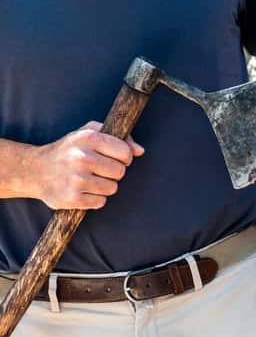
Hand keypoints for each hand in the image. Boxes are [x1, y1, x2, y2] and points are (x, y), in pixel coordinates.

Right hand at [18, 122, 142, 209]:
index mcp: (87, 138)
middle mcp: (81, 158)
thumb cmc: (69, 151)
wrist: (36, 170)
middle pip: (120, 172)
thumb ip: (118, 138)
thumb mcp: (88, 134)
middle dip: (113, 173)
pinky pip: (101, 202)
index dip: (124, 157)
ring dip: (104, 186)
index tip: (114, 158)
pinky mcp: (73, 198)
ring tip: (88, 179)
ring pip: (112, 188)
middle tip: (97, 170)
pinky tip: (82, 190)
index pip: (125, 152)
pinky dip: (94, 199)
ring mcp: (76, 179)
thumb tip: (140, 150)